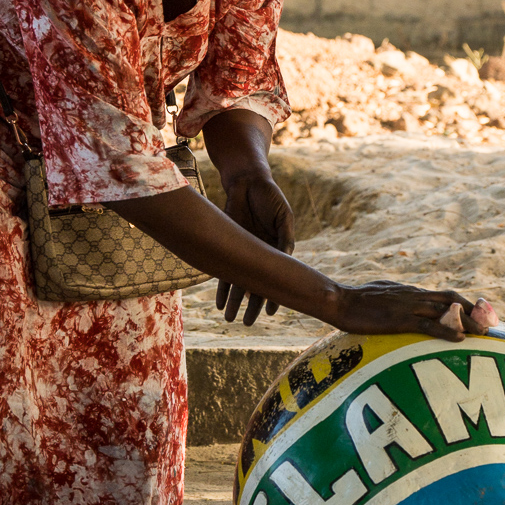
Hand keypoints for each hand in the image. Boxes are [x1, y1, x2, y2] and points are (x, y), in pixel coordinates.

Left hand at [216, 171, 294, 325]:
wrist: (246, 181)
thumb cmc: (269, 196)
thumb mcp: (283, 215)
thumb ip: (285, 237)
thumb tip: (287, 258)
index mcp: (278, 250)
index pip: (276, 279)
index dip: (274, 296)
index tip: (271, 314)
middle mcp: (261, 255)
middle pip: (256, 285)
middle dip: (250, 306)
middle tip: (246, 324)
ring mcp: (244, 251)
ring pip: (238, 281)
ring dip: (232, 300)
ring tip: (228, 319)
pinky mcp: (229, 244)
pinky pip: (223, 268)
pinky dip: (221, 285)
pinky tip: (217, 301)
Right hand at [334, 282, 497, 339]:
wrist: (339, 300)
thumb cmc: (356, 300)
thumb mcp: (382, 293)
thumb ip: (397, 297)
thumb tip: (405, 301)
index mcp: (410, 290)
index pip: (444, 294)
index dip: (465, 304)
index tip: (479, 315)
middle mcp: (414, 295)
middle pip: (452, 299)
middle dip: (474, 311)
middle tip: (489, 325)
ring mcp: (408, 306)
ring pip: (446, 311)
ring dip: (468, 322)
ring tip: (483, 334)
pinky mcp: (400, 319)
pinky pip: (429, 325)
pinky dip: (448, 332)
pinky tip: (461, 340)